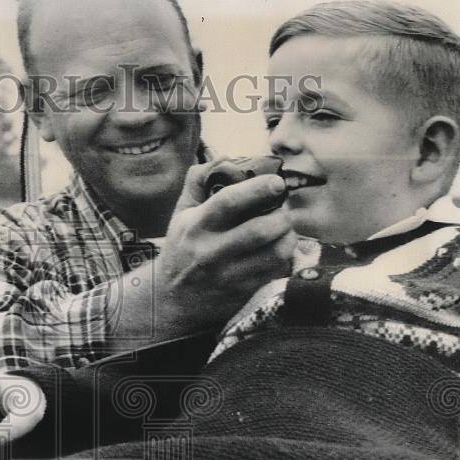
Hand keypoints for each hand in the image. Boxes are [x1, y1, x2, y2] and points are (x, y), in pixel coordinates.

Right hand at [113, 158, 296, 343]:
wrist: (172, 301)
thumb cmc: (181, 250)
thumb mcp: (181, 215)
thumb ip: (198, 182)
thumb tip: (225, 158)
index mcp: (196, 226)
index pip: (229, 202)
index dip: (258, 189)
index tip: (276, 182)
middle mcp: (211, 252)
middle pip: (260, 229)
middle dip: (282, 215)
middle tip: (284, 209)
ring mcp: (228, 275)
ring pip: (275, 252)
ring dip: (288, 236)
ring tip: (284, 229)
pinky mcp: (242, 292)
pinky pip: (276, 271)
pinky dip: (284, 256)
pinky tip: (278, 249)